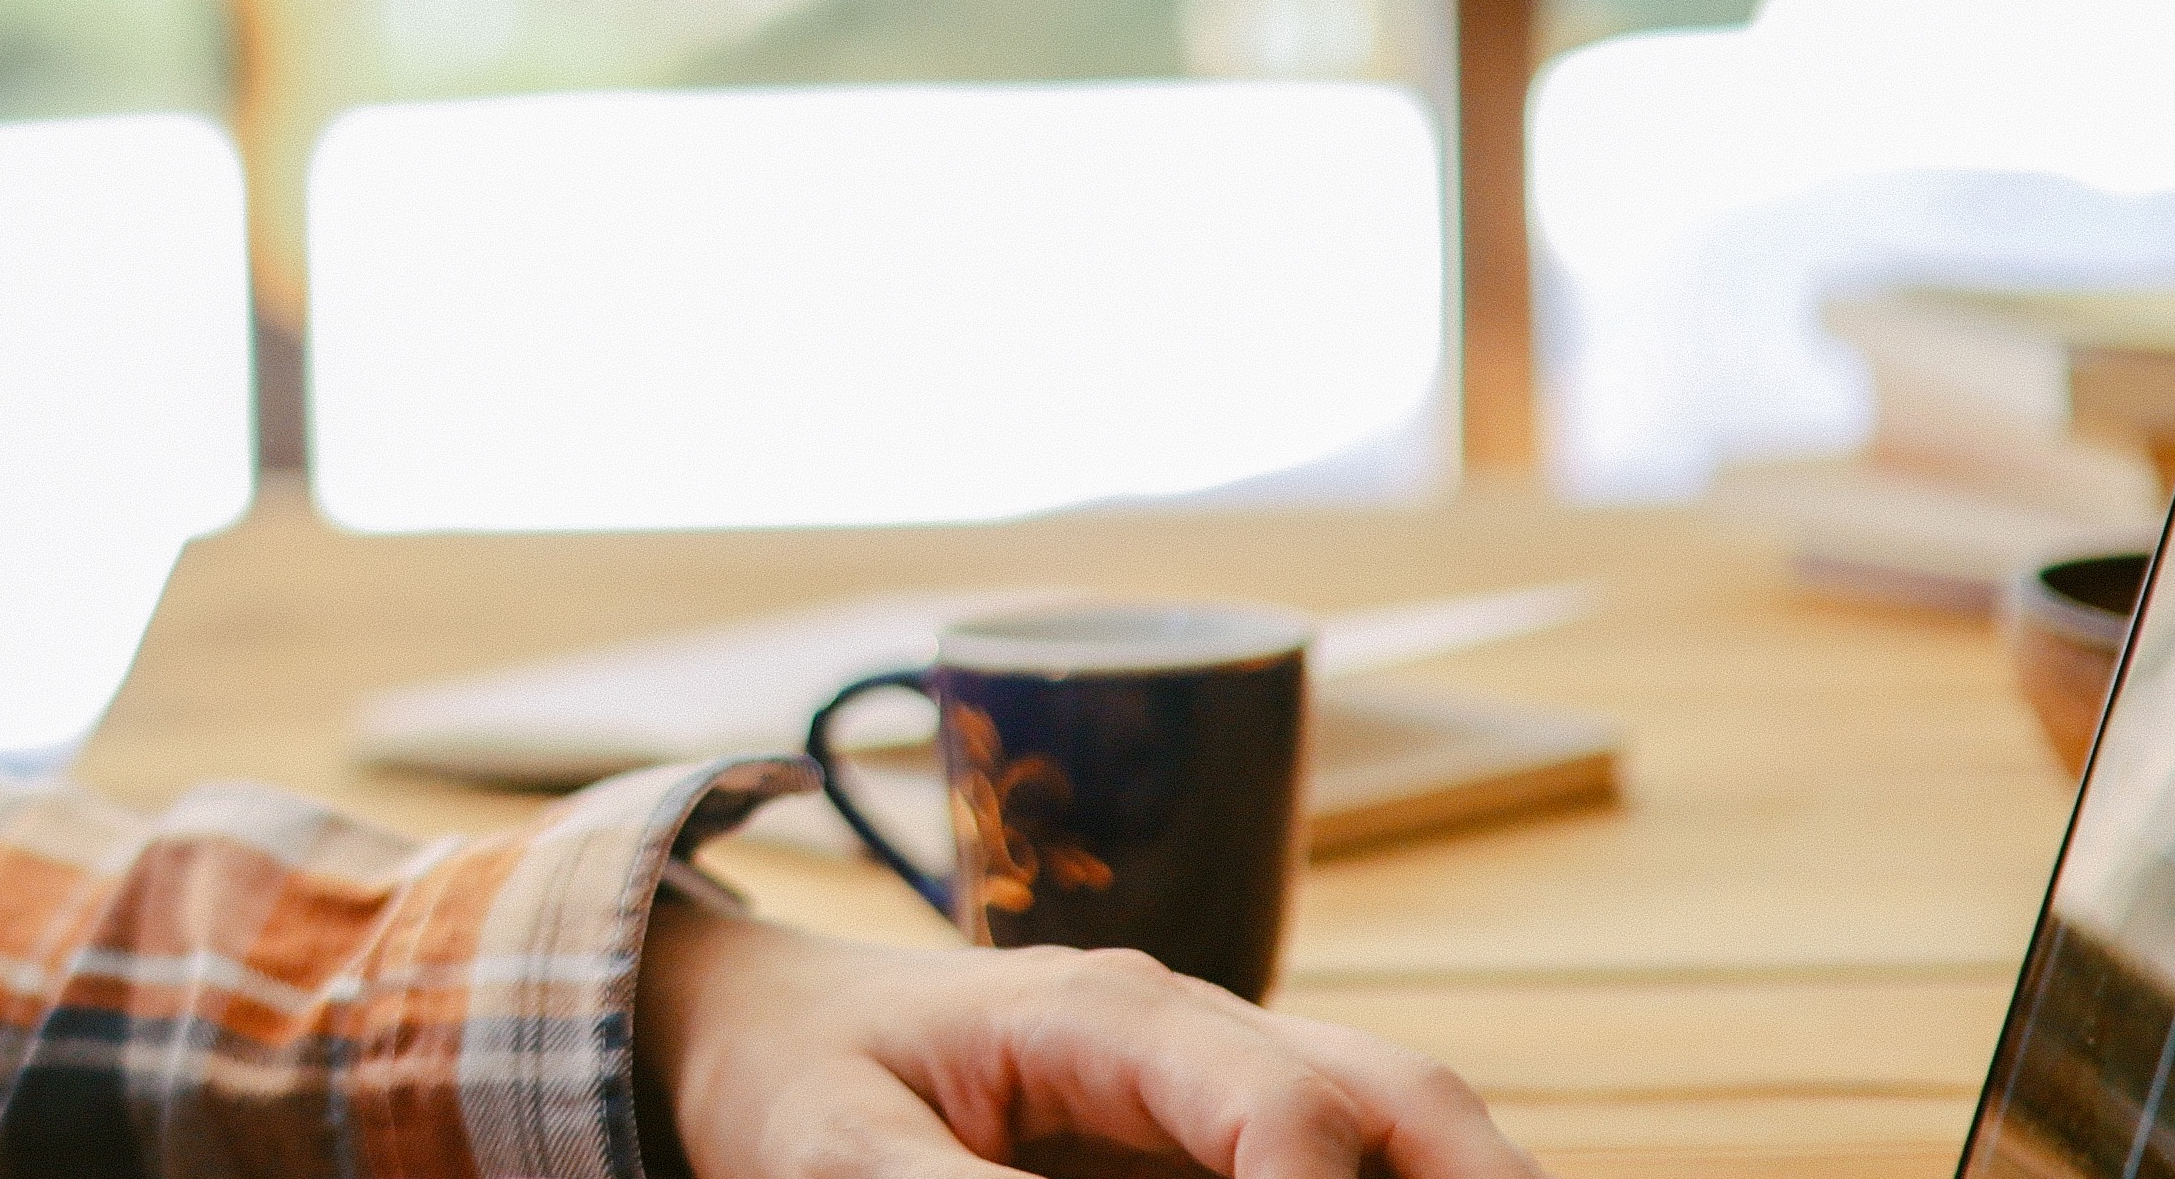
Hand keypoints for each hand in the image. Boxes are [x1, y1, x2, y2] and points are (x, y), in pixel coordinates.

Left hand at [636, 895, 1542, 1178]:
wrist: (768, 1028)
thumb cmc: (797, 1078)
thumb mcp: (833, 1151)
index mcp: (1106, 1013)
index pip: (1275, 1098)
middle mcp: (1197, 1029)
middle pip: (1398, 1088)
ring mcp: (1224, 1079)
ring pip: (1405, 1120)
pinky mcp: (1219, 1137)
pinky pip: (1353, 1161)